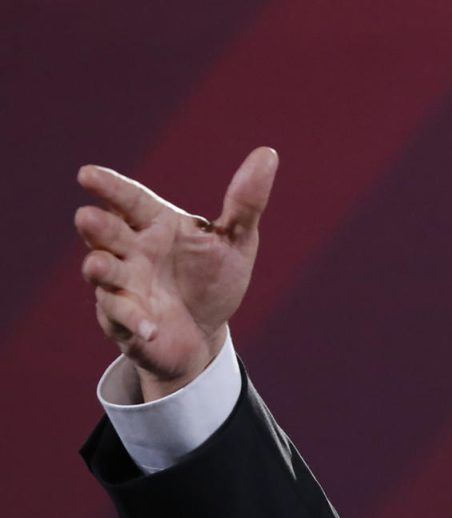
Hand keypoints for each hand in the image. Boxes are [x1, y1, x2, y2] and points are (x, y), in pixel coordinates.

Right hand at [75, 147, 277, 399]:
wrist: (205, 333)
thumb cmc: (214, 279)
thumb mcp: (235, 242)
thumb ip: (245, 202)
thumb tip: (268, 154)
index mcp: (155, 225)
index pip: (129, 199)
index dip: (109, 186)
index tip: (88, 174)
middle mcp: (131, 251)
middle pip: (104, 231)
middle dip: (97, 226)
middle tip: (89, 218)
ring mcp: (122, 285)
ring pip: (100, 270)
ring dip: (100, 267)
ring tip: (100, 264)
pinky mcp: (122, 320)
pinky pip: (121, 317)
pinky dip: (134, 321)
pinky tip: (151, 328)